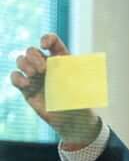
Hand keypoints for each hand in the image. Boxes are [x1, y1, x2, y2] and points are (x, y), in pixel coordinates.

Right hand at [10, 32, 99, 146]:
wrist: (74, 120)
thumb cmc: (80, 101)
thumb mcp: (80, 83)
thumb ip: (70, 70)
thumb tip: (57, 62)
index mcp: (62, 60)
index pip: (52, 42)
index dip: (47, 39)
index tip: (45, 46)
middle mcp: (47, 66)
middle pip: (32, 51)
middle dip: (34, 56)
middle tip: (43, 70)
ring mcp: (36, 77)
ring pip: (21, 61)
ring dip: (25, 64)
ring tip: (34, 75)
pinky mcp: (28, 90)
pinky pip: (15, 77)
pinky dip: (17, 78)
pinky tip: (26, 84)